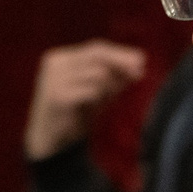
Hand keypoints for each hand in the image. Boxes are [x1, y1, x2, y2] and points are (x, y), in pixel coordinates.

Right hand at [25, 40, 146, 159]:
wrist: (51, 143)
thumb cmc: (75, 114)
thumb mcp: (97, 91)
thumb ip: (114, 76)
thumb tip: (138, 62)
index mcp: (61, 58)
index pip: (96, 48)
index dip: (120, 53)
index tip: (142, 61)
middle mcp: (55, 64)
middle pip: (97, 55)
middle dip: (122, 63)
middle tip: (139, 73)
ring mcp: (54, 79)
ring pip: (98, 73)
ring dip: (109, 88)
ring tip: (103, 103)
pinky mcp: (58, 97)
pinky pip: (91, 91)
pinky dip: (99, 99)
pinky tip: (94, 109)